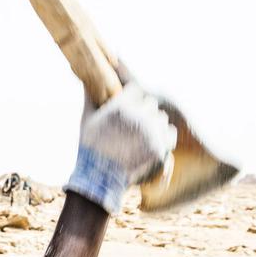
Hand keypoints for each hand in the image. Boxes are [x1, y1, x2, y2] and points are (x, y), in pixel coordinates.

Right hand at [65, 83, 176, 213]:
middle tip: (133, 123)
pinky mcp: (160, 148)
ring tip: (142, 134)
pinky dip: (163, 136)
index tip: (127, 107)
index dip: (131, 99)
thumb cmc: (90, 148)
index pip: (136, 90)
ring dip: (153, 123)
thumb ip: (89, 97)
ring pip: (161, 117)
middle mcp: (139, 117)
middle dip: (142, 111)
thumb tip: (86, 79)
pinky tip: (152, 141)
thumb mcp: (86, 120)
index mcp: (121, 107)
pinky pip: (169, 133)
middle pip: (150, 103)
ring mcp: (152, 133)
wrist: (100, 178)